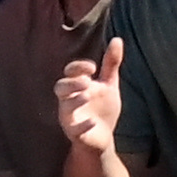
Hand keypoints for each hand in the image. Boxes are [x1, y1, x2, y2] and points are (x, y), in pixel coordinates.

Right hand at [56, 37, 124, 160]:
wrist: (102, 137)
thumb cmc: (102, 109)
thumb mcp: (108, 85)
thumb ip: (110, 64)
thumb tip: (117, 39)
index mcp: (77, 87)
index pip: (70, 73)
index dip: (77, 68)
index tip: (93, 67)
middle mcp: (69, 100)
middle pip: (60, 88)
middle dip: (70, 83)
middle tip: (86, 81)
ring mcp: (70, 117)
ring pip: (64, 108)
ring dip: (73, 101)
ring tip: (87, 95)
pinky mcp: (76, 134)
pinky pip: (75, 130)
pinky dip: (82, 125)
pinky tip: (93, 122)